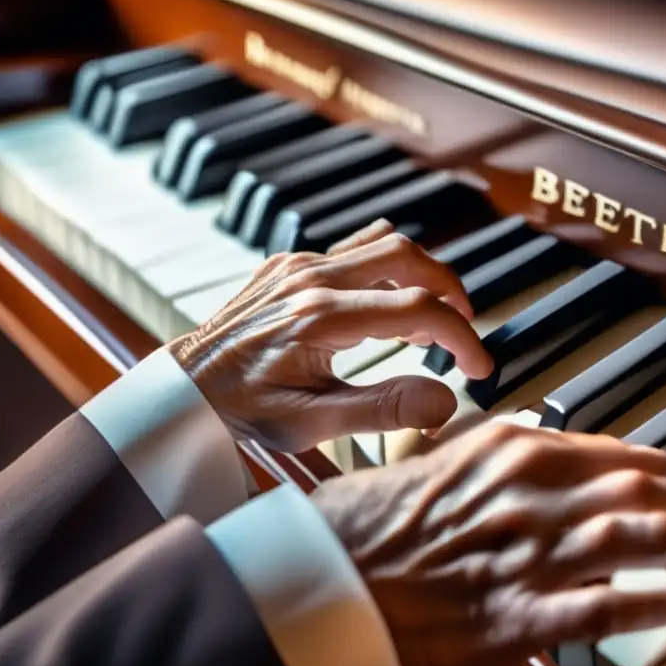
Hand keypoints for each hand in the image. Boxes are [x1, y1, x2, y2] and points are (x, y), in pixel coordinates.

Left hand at [166, 220, 493, 452]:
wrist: (186, 385)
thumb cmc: (244, 409)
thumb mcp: (311, 422)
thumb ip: (381, 410)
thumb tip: (445, 401)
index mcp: (319, 318)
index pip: (417, 309)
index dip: (461, 337)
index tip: (478, 367)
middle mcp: (310, 279)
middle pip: (407, 256)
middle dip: (449, 290)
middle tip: (462, 331)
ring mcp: (299, 264)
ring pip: (383, 243)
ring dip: (420, 275)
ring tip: (428, 323)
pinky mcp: (291, 263)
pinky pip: (355, 248)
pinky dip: (386, 271)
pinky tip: (386, 308)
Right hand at [310, 420, 665, 665]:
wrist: (320, 584)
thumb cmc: (361, 527)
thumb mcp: (430, 462)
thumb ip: (487, 459)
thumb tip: (528, 463)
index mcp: (508, 449)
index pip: (617, 452)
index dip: (660, 476)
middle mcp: (531, 492)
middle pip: (647, 488)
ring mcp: (531, 553)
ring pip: (645, 538)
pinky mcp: (524, 616)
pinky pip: (619, 607)